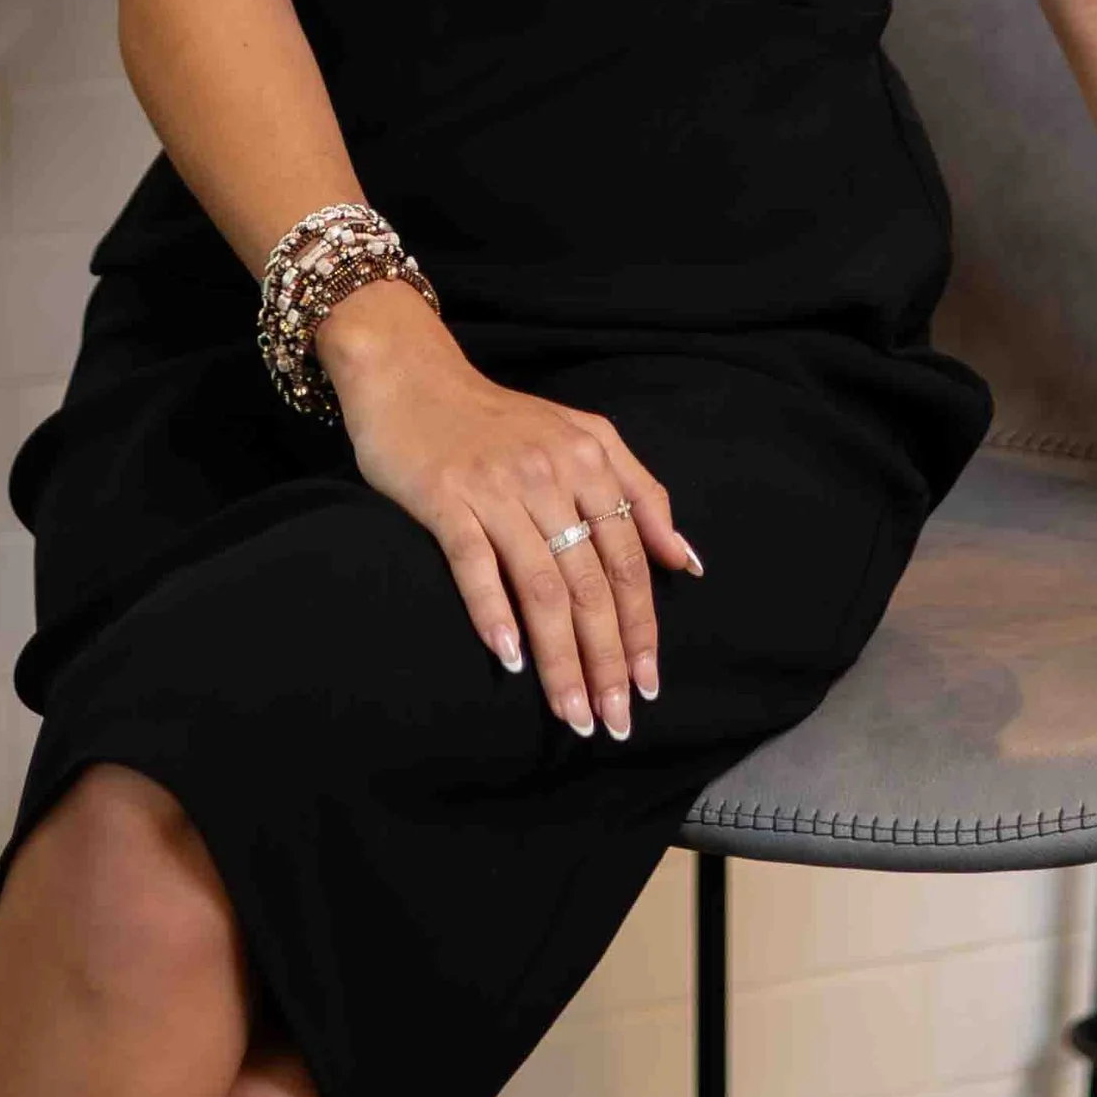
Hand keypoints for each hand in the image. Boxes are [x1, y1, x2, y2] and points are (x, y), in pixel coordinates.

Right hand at [317, 281, 700, 742]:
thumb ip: (638, 491)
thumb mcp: (582, 436)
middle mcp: (549, 472)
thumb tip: (684, 561)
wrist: (412, 376)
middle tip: (615, 720)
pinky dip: (494, 612)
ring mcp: (496, 486)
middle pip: (590, 582)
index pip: (628, 558)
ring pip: (541, 585)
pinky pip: (474, 563)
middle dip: (606, 659)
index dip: (641, 626)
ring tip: (573, 712)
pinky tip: (510, 659)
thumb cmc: (500, 420)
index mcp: (589, 458)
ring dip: (560, 658)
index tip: (649, 684)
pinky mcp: (445, 497)